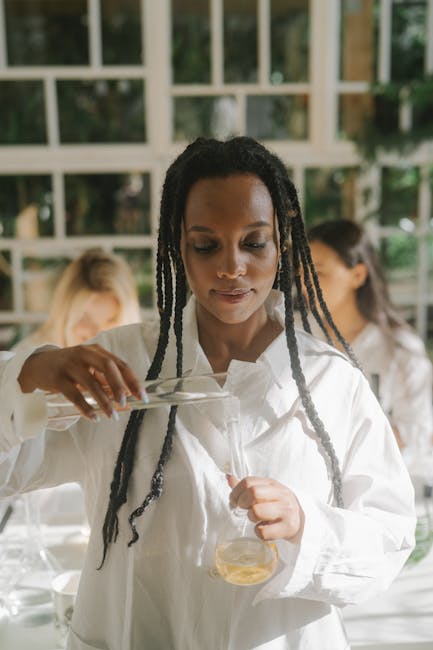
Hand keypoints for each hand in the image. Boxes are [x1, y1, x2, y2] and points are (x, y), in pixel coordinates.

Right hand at [18, 344, 144, 419]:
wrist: (37, 365)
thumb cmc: (69, 369)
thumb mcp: (88, 369)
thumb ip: (105, 383)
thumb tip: (127, 403)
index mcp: (97, 351)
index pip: (120, 364)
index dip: (132, 380)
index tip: (142, 396)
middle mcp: (85, 354)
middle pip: (108, 367)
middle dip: (120, 386)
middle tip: (125, 404)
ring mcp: (70, 364)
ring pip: (92, 383)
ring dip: (104, 401)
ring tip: (112, 416)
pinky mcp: (57, 378)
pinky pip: (74, 394)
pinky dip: (86, 407)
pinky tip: (94, 417)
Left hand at [227, 475, 303, 543]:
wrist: (302, 520)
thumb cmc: (278, 505)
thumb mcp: (265, 492)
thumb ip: (247, 487)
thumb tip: (228, 477)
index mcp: (272, 484)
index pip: (248, 481)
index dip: (236, 492)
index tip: (234, 501)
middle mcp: (280, 494)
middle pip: (253, 493)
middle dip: (242, 503)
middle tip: (243, 510)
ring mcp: (286, 510)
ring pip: (256, 512)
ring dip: (251, 518)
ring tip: (256, 519)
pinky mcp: (288, 527)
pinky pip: (264, 532)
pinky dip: (258, 532)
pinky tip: (263, 529)